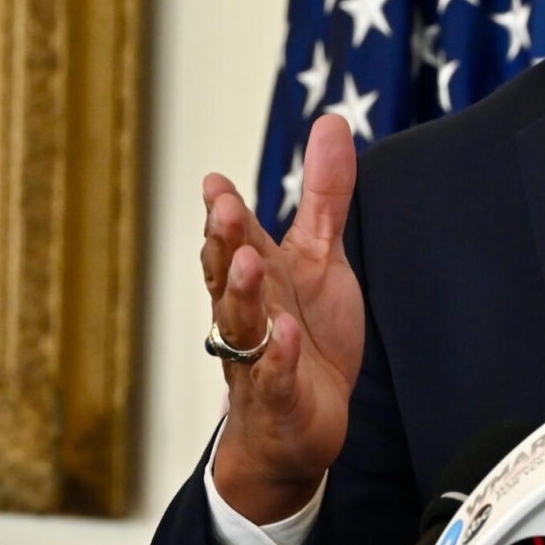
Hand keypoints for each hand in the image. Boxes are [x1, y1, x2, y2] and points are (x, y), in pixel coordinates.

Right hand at [203, 114, 365, 523]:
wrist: (300, 423)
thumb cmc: (306, 333)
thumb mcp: (320, 258)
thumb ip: (325, 194)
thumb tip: (330, 121)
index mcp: (258, 278)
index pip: (234, 241)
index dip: (223, 214)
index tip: (214, 183)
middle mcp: (251, 313)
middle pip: (229, 276)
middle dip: (225, 244)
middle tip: (224, 210)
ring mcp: (261, 357)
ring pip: (244, 324)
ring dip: (244, 294)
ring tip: (249, 262)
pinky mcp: (283, 398)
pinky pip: (277, 378)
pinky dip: (280, 358)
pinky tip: (287, 335)